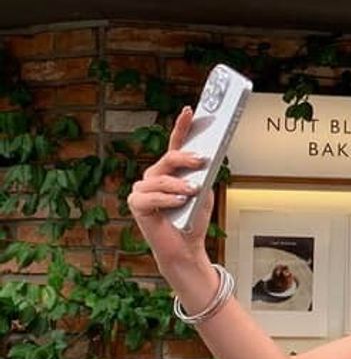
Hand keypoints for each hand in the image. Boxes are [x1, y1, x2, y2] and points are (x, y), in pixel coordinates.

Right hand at [127, 105, 214, 271]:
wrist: (185, 247)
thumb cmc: (192, 219)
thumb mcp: (204, 194)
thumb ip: (202, 175)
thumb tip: (206, 159)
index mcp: (169, 171)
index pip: (175, 144)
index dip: (181, 126)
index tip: (189, 111)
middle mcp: (154, 176)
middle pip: (168, 159)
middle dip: (185, 157)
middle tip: (202, 159)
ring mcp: (142, 189)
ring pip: (161, 179)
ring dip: (179, 185)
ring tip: (192, 192)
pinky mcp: (136, 204)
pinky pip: (151, 196)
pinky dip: (167, 199)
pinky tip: (179, 202)